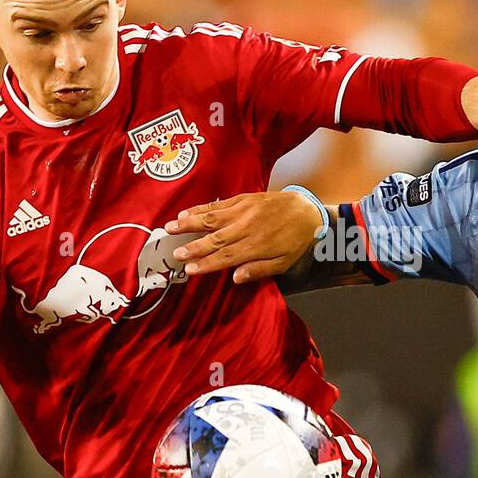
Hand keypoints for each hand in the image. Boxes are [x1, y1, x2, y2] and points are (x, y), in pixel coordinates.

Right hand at [166, 192, 323, 283]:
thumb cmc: (295, 241)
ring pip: (212, 219)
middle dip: (193, 247)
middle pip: (215, 239)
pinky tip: (186, 212)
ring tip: (170, 228)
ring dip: (190, 224)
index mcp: (256, 246)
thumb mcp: (284, 263)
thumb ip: (259, 270)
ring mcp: (243, 211)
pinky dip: (201, 208)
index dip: (206, 264)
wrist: (307, 210)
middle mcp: (247, 228)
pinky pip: (218, 205)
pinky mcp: (243, 199)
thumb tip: (235, 278)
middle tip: (174, 254)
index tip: (189, 270)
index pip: (226, 257)